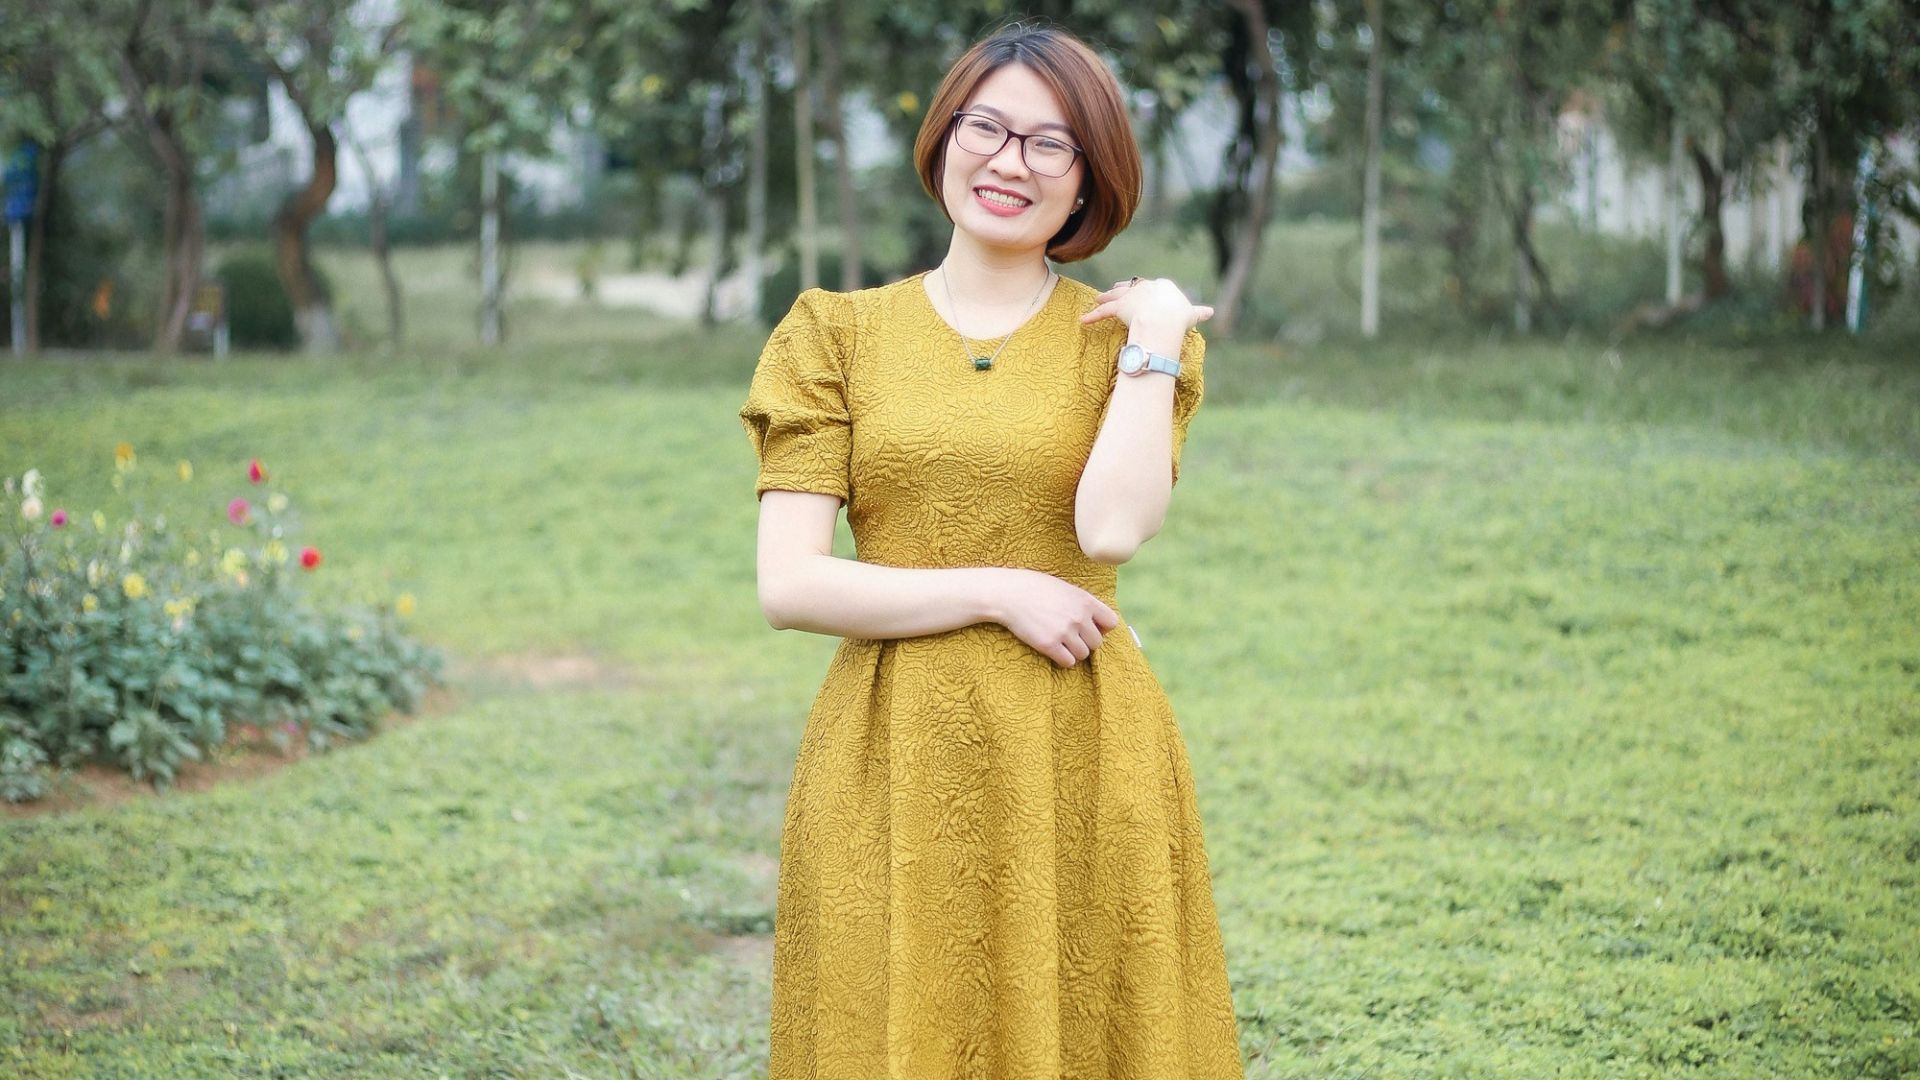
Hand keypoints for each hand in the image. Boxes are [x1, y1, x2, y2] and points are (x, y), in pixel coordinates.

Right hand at [986, 568, 1120, 667]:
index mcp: (1085, 601)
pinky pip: (1068, 662)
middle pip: (1097, 642)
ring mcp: (1064, 632)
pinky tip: (1054, 650)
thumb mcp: (1065, 588)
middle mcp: (1079, 617)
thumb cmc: (1035, 588)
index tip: (1090, 627)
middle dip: (1085, 641)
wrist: (1008, 593)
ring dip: (1074, 652)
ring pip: (1083, 654)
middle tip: (1070, 636)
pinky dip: (1063, 659)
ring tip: (1061, 643)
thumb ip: (1083, 604)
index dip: (1102, 628)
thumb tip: (1099, 623)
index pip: (1112, 623)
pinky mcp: (1049, 645)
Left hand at [1079, 276, 1214, 336]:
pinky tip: (1082, 320)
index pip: (1151, 286)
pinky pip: (1103, 313)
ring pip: (1115, 296)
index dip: (1143, 290)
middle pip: (1130, 287)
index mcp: (1163, 286)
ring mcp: (1131, 296)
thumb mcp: (1191, 314)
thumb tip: (1211, 312)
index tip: (1139, 292)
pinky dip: (1092, 316)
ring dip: (1105, 298)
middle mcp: (1145, 287)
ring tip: (1097, 299)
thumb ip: (1198, 313)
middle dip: (1121, 290)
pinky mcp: (1119, 307)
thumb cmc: (1179, 318)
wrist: (1165, 320)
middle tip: (1112, 292)